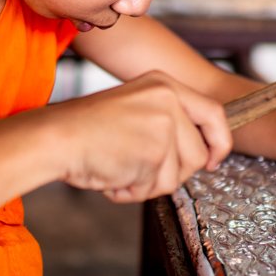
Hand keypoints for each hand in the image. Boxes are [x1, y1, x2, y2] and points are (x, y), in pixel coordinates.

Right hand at [51, 71, 231, 201]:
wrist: (56, 137)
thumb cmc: (86, 130)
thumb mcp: (135, 109)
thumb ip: (167, 123)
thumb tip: (201, 155)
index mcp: (164, 84)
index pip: (214, 113)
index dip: (219, 142)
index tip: (212, 161)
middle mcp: (168, 99)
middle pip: (197, 153)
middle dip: (173, 173)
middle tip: (140, 171)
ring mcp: (163, 124)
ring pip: (178, 176)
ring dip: (148, 184)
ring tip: (119, 169)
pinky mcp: (155, 152)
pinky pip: (156, 188)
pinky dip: (133, 191)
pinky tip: (112, 176)